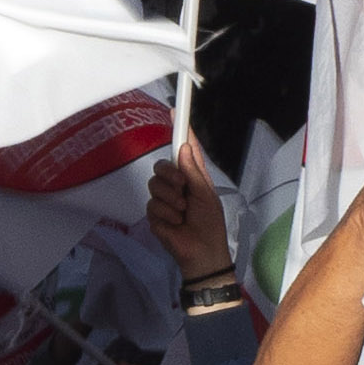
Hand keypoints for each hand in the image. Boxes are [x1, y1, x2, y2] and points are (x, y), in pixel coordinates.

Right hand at [148, 141, 235, 285]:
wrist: (202, 252)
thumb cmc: (210, 223)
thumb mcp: (206, 194)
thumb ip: (193, 171)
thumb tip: (184, 147)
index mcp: (192, 176)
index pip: (184, 149)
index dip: (180, 131)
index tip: (174, 112)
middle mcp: (176, 184)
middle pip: (162, 166)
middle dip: (171, 175)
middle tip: (183, 188)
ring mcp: (164, 200)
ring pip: (155, 185)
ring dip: (171, 199)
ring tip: (183, 212)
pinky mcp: (155, 215)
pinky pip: (153, 205)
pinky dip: (167, 214)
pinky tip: (176, 223)